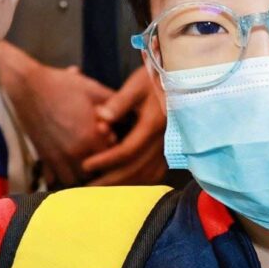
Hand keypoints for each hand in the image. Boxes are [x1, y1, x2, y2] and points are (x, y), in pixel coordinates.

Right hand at [0, 45, 114, 185]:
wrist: (28, 86)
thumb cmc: (62, 85)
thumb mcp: (94, 89)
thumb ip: (115, 104)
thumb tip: (132, 113)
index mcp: (90, 137)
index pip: (111, 160)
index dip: (115, 155)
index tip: (113, 148)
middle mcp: (74, 152)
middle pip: (95, 176)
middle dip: (101, 171)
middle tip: (103, 161)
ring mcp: (57, 157)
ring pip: (74, 183)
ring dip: (82, 178)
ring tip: (86, 168)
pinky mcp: (43, 158)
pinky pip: (54, 180)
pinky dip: (62, 179)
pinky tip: (67, 170)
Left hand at [84, 67, 166, 184]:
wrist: (182, 79)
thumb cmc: (155, 78)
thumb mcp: (136, 85)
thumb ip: (119, 102)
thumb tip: (101, 118)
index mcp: (154, 123)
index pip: (127, 151)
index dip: (106, 161)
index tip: (86, 165)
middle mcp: (165, 139)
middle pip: (136, 169)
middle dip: (110, 181)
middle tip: (87, 187)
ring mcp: (170, 147)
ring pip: (146, 175)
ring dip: (123, 185)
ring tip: (100, 189)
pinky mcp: (172, 151)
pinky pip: (155, 173)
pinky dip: (137, 181)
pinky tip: (121, 184)